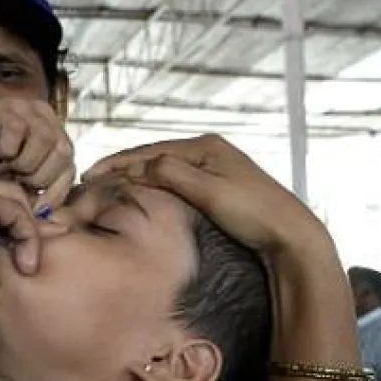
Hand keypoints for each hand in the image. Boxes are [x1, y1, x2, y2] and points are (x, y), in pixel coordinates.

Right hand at [0, 83, 74, 207]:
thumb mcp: (8, 175)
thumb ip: (26, 189)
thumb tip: (43, 215)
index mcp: (54, 136)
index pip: (70, 167)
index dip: (58, 192)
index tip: (38, 209)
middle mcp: (47, 120)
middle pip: (64, 153)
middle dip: (39, 178)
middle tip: (15, 183)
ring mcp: (28, 110)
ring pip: (45, 140)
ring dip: (23, 164)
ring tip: (3, 170)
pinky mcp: (7, 107)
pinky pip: (18, 130)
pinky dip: (7, 151)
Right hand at [83, 134, 325, 257]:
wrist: (291, 234)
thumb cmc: (253, 212)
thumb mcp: (208, 190)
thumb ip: (171, 174)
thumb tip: (136, 166)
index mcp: (205, 146)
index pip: (149, 150)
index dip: (117, 162)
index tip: (89, 173)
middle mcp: (208, 150)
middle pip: (154, 155)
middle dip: (121, 166)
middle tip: (90, 179)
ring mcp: (213, 166)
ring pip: (162, 167)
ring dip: (134, 175)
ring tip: (108, 184)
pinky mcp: (216, 184)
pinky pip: (174, 178)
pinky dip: (151, 183)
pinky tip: (140, 191)